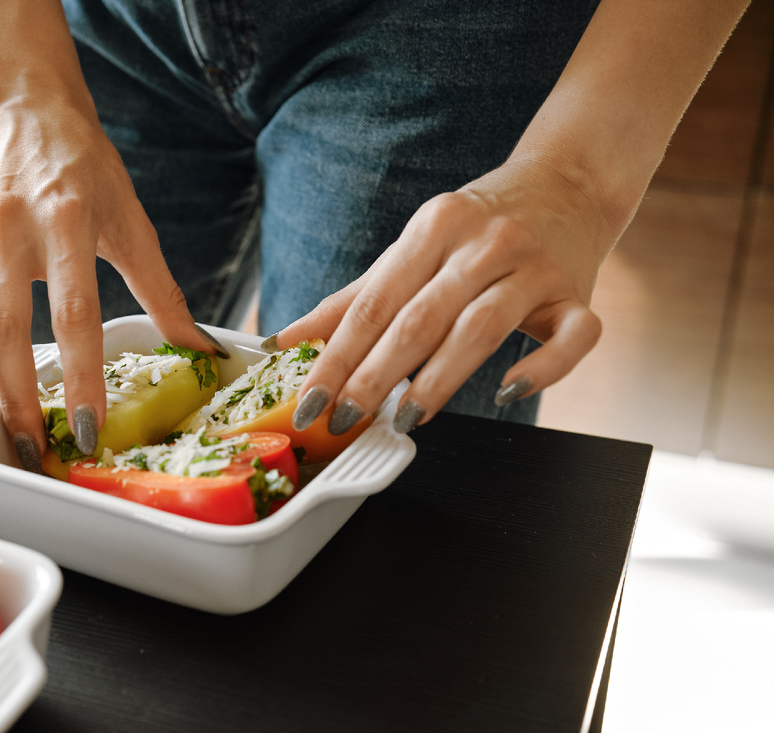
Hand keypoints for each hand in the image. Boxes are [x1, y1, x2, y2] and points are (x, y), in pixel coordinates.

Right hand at [0, 84, 210, 468]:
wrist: (28, 105)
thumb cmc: (86, 167)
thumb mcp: (131, 220)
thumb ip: (161, 291)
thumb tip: (203, 349)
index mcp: (66, 221)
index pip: (74, 316)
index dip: (81, 377)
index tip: (88, 429)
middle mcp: (9, 224)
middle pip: (6, 323)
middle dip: (18, 393)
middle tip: (31, 447)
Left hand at [271, 157, 607, 434]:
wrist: (568, 182)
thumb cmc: (476, 227)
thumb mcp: (410, 250)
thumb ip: (352, 300)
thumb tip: (285, 342)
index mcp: (434, 227)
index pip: (374, 303)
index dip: (336, 356)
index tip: (310, 400)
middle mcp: (484, 243)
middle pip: (420, 318)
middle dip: (375, 375)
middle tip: (344, 418)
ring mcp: (535, 268)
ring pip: (482, 329)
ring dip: (439, 379)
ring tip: (404, 418)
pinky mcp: (578, 294)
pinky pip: (574, 336)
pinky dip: (544, 369)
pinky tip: (507, 392)